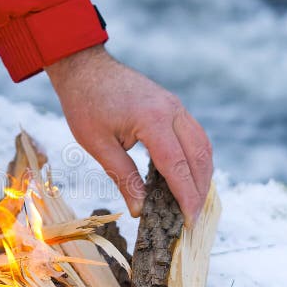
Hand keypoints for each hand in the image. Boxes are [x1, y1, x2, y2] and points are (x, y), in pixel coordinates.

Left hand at [46, 45, 212, 223]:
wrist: (84, 66)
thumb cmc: (85, 103)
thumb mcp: (98, 145)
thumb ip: (123, 177)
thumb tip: (139, 209)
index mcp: (153, 119)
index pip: (177, 166)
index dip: (186, 196)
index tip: (189, 220)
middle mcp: (172, 110)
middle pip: (198, 156)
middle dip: (199, 190)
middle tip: (193, 218)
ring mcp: (175, 106)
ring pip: (202, 145)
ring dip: (202, 174)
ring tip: (194, 202)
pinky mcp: (173, 106)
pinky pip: (194, 135)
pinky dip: (196, 158)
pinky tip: (189, 176)